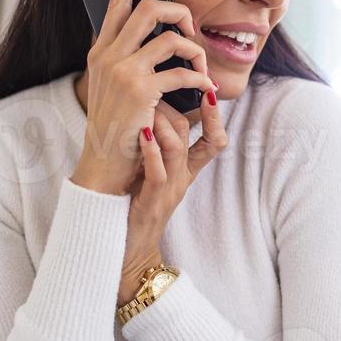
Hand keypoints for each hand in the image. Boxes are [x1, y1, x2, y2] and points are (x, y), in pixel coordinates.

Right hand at [70, 0, 215, 196]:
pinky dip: (199, 79)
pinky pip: (180, 71)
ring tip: (201, 65)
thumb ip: (126, 60)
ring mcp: (123, 72)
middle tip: (189, 25)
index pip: (113, 3)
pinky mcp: (141, 91)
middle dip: (176, 10)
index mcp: (100, 51)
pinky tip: (206, 88)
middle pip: (146, 9)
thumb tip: (158, 37)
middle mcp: (108, 56)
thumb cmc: (116, 126)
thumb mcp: (112, 87)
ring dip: (193, 49)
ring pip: (169, 37)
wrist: (105, 164)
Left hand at [118, 91, 228, 303]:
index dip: (215, 117)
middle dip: (181, 111)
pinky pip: (158, 172)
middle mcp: (181, 178)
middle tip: (161, 91)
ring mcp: (169, 190)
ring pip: (177, 150)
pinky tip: (142, 134)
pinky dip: (152, 151)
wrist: (125, 248)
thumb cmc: (135, 206)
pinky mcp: (152, 201)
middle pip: (192, 137)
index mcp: (185, 171)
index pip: (213, 141)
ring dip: (164, 125)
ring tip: (149, 110)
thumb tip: (156, 113)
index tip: (210, 91)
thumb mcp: (155, 174)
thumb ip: (160, 148)